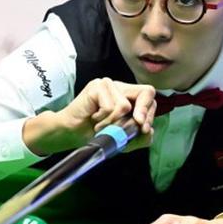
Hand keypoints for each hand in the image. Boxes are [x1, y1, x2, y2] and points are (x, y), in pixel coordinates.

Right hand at [24, 78, 155, 154]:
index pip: (149, 95)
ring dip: (113, 123)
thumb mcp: (123, 139)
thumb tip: (148, 131)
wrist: (72, 133)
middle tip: (130, 128)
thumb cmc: (96, 133)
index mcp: (128, 95)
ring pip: (125, 106)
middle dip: (141, 115)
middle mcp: (120, 87)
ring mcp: (108, 84)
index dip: (150, 112)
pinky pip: (111, 107)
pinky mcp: (97, 86)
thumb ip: (139, 137)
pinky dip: (103, 120)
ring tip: (101, 125)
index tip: (143, 128)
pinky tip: (94, 119)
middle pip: (146, 92)